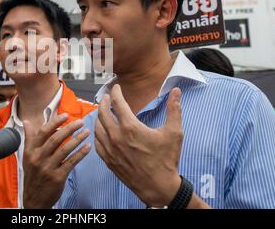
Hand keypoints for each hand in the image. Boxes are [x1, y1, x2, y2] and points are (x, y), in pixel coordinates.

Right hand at [23, 113, 90, 208]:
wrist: (34, 199)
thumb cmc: (32, 174)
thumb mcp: (26, 156)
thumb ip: (29, 138)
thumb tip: (27, 121)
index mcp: (31, 151)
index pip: (43, 132)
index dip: (55, 122)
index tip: (66, 115)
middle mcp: (38, 158)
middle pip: (56, 138)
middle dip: (69, 128)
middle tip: (80, 122)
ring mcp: (48, 168)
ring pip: (65, 149)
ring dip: (78, 139)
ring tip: (86, 132)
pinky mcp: (58, 177)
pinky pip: (71, 162)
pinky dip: (81, 153)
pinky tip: (87, 147)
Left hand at [95, 84, 182, 206]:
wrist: (158, 187)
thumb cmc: (167, 160)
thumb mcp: (174, 133)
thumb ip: (174, 109)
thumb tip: (176, 91)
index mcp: (130, 127)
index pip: (117, 103)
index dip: (115, 92)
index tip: (116, 87)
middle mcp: (116, 137)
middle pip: (103, 113)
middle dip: (103, 102)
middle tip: (105, 97)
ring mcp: (110, 149)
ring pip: (97, 127)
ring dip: (99, 116)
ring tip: (102, 111)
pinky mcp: (108, 160)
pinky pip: (97, 143)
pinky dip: (97, 133)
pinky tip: (100, 131)